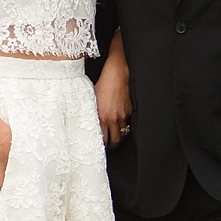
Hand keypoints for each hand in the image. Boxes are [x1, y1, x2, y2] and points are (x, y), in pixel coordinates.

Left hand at [95, 31, 132, 147]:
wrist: (116, 74)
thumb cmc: (102, 84)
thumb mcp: (92, 100)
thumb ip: (93, 114)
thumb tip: (90, 124)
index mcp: (102, 117)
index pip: (102, 139)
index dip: (101, 145)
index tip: (98, 147)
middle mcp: (114, 119)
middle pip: (115, 141)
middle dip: (111, 146)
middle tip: (107, 146)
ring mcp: (123, 116)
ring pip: (122, 134)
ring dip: (118, 138)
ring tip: (114, 139)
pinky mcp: (129, 111)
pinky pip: (127, 124)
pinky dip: (123, 128)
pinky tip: (119, 127)